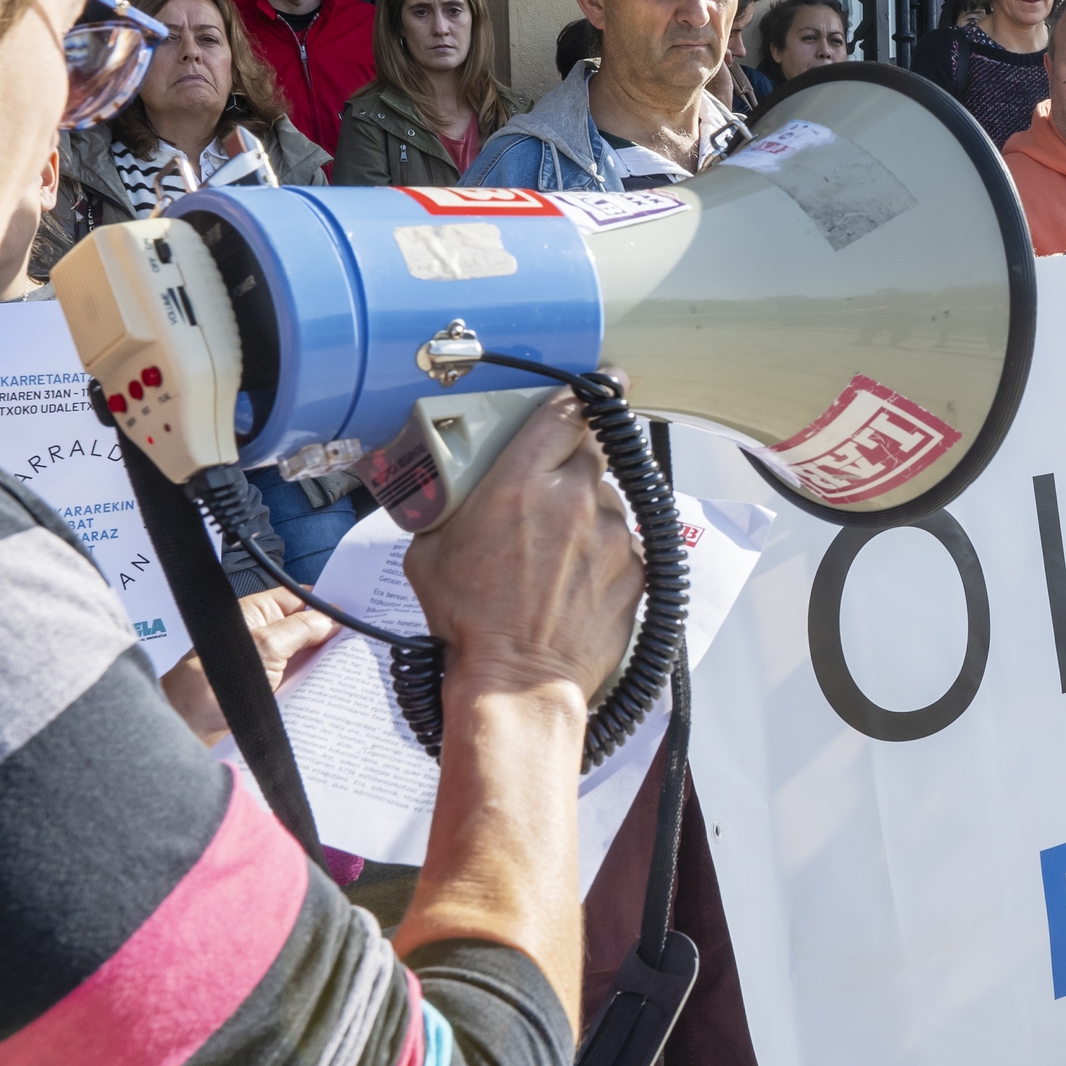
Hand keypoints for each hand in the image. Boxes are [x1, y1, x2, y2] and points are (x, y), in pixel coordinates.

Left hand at [160, 590, 344, 742]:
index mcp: (258, 613)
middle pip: (308, 628)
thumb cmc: (210, 682)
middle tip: (361, 639)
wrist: (191, 726)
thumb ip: (301, 629)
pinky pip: (301, 680)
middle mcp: (264, 635)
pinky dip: (317, 684)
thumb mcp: (266, 646)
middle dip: (332, 635)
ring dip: (326, 662)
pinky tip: (334, 688)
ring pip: (307, 657)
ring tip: (354, 664)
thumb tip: (331, 619)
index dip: (329, 604)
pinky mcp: (271, 688)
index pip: (302, 599)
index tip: (357, 612)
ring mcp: (268, 663)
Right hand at [401, 393, 644, 701]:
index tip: (602, 383)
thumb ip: (452, 502)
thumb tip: (451, 484)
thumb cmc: (469, 623)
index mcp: (520, 483)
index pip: (567, 411)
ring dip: (588, 514)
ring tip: (557, 555)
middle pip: (593, 450)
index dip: (587, 392)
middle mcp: (574, 499)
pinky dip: (605, 553)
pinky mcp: (635, 569)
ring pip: (609, 500)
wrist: (517, 681)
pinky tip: (576, 581)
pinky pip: (625, 543)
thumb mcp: (431, 549)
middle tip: (553, 487)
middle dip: (576, 460)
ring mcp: (611, 534)